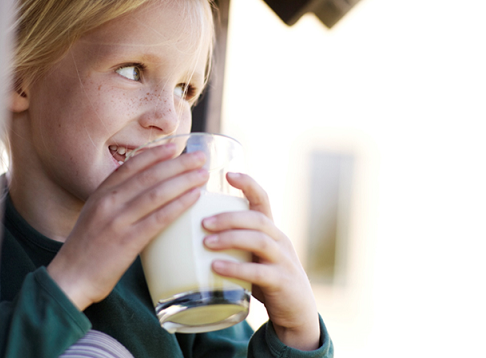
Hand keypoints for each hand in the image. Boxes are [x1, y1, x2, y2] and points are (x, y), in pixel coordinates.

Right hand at [47, 144, 206, 310]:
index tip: (175, 146)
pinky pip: (159, 218)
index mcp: (100, 194)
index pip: (131, 165)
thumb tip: (145, 190)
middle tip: (200, 157)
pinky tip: (195, 197)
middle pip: (149, 175)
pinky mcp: (128, 242)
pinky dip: (179, 204)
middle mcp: (108, 203)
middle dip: (178, 163)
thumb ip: (116, 202)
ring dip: (184, 180)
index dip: (155, 154)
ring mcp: (118, 221)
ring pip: (157, 193)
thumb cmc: (86, 250)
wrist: (69, 280)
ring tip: (203, 174)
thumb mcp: (95, 216)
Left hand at [202, 173, 320, 350]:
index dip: (248, 184)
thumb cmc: (266, 280)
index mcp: (271, 230)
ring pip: (259, 240)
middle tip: (203, 222)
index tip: (229, 174)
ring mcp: (283, 261)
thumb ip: (233, 246)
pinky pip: (259, 271)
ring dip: (231, 238)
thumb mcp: (254, 257)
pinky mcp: (281, 282)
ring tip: (206, 243)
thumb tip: (188, 236)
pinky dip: (236, 268)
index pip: (263, 199)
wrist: (297, 312)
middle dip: (229, 217)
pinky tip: (216, 268)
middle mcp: (280, 240)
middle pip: (257, 218)